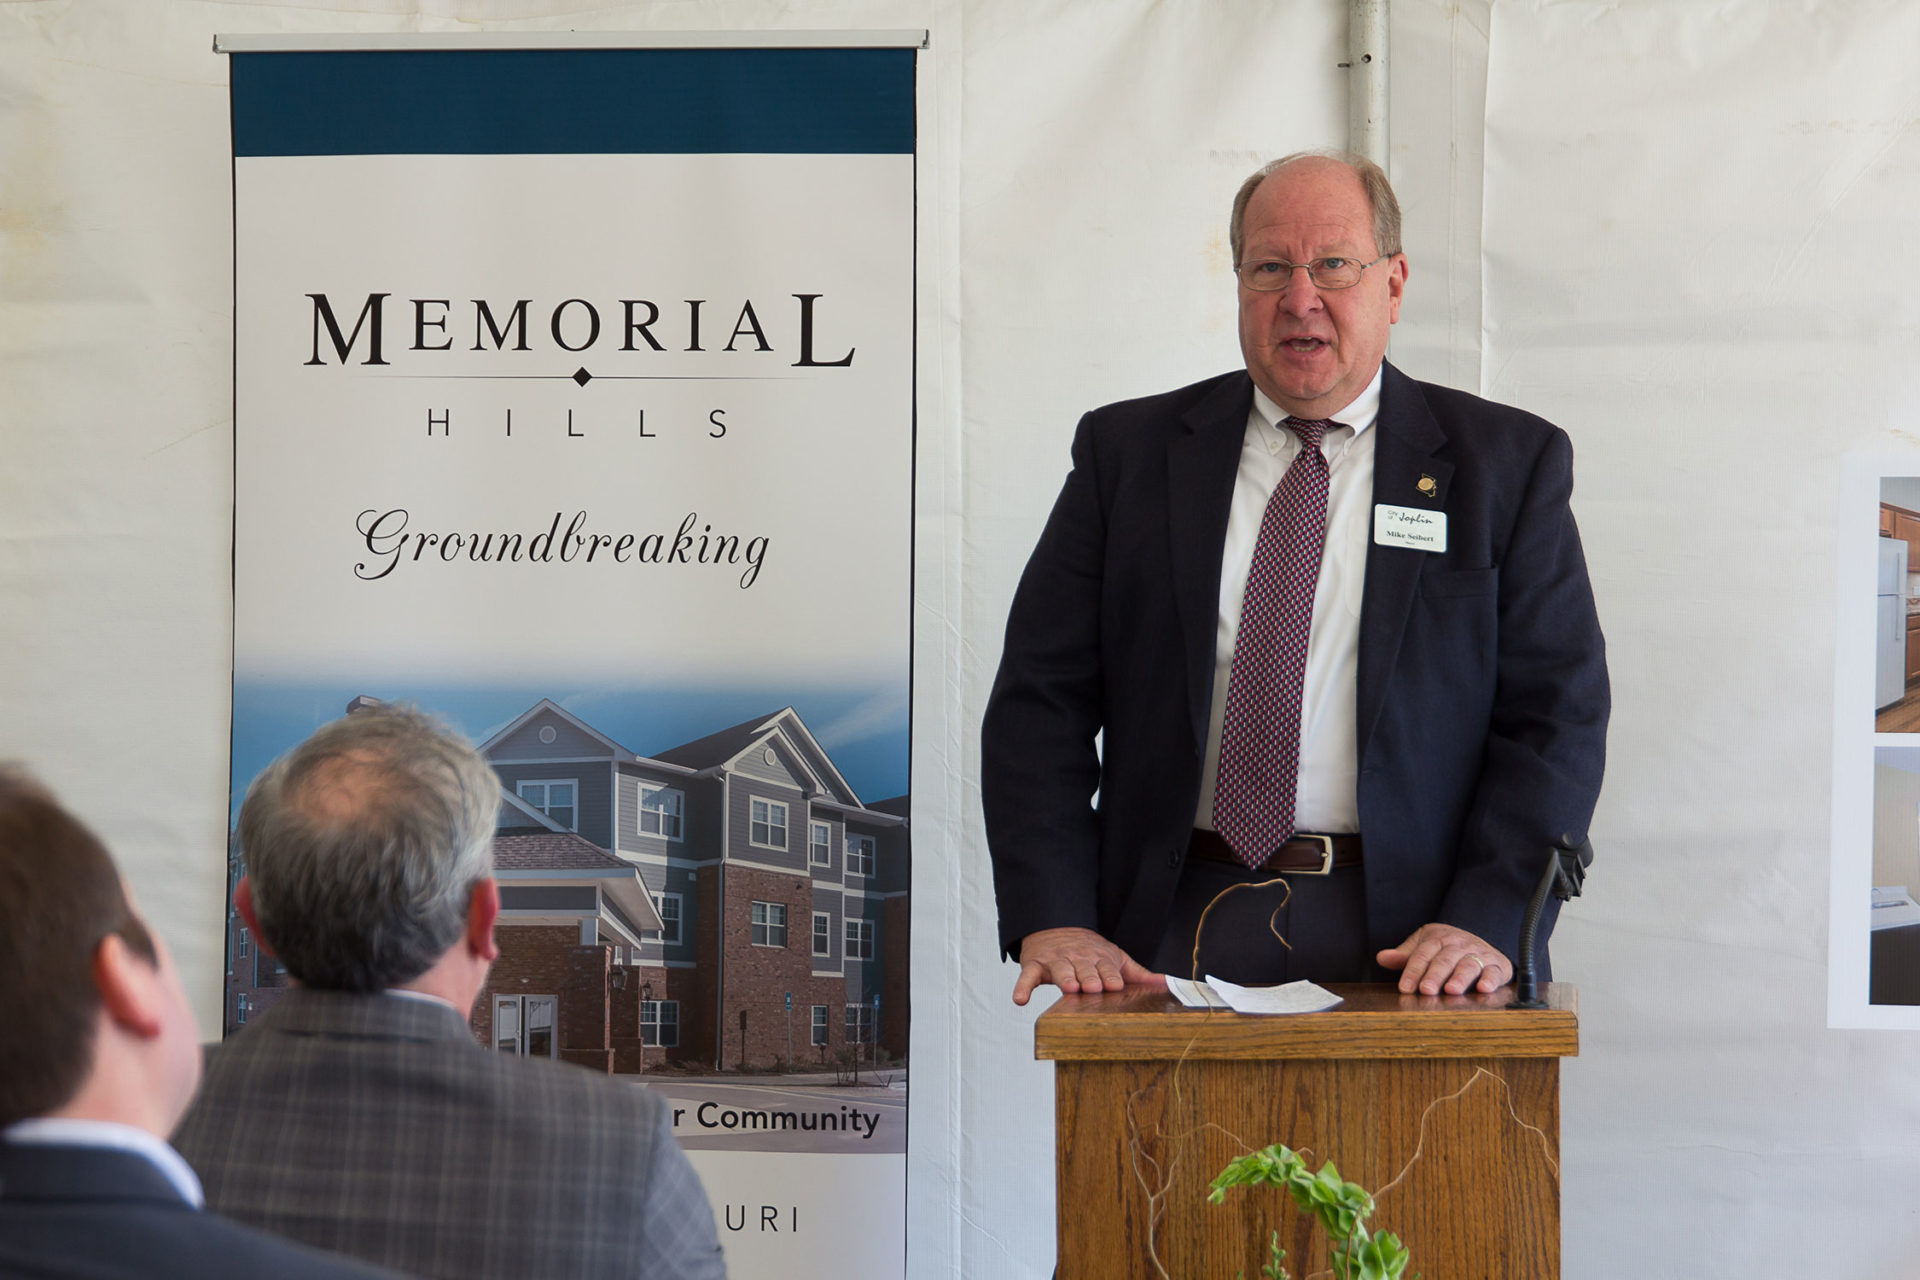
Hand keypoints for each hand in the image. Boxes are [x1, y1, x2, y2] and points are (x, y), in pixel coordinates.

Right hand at [1012, 927, 1164, 1005]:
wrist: (1056, 927)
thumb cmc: (1090, 951)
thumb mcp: (1115, 958)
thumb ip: (1138, 974)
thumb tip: (1166, 984)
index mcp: (1099, 959)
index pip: (1107, 970)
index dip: (1109, 978)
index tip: (1114, 986)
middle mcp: (1078, 958)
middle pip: (1084, 970)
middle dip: (1088, 978)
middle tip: (1092, 987)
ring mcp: (1055, 961)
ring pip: (1060, 970)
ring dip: (1064, 978)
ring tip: (1069, 988)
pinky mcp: (1035, 965)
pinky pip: (1027, 976)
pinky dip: (1022, 987)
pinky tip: (1020, 1000)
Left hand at [1377, 923, 1511, 994]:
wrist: (1481, 941)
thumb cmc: (1446, 949)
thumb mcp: (1423, 946)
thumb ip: (1404, 955)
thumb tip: (1381, 958)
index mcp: (1438, 938)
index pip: (1423, 954)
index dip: (1413, 971)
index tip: (1405, 988)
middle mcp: (1459, 944)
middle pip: (1445, 959)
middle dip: (1435, 975)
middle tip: (1426, 990)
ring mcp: (1479, 954)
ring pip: (1468, 965)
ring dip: (1460, 977)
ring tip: (1452, 990)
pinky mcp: (1497, 965)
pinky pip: (1494, 972)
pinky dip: (1490, 979)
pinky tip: (1484, 989)